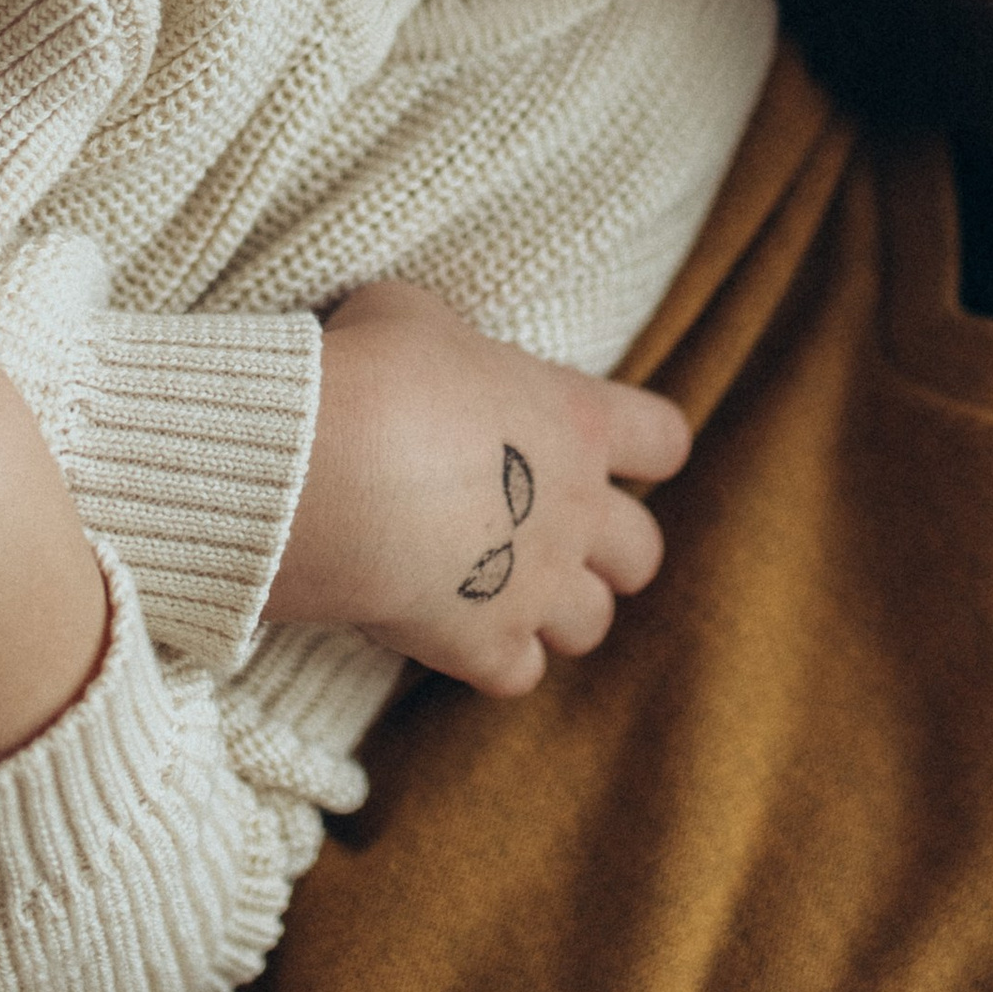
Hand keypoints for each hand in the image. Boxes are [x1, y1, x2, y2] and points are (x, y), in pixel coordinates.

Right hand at [266, 279, 689, 696]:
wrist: (328, 468)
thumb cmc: (376, 375)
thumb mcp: (413, 316)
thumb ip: (449, 343)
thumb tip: (430, 351)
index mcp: (577, 421)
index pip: (664, 438)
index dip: (645, 446)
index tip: (607, 448)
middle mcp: (576, 511)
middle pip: (643, 552)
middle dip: (608, 551)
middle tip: (549, 533)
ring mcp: (537, 586)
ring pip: (592, 625)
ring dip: (555, 612)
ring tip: (502, 591)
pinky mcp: (484, 646)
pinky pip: (519, 675)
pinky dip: (492, 661)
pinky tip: (451, 632)